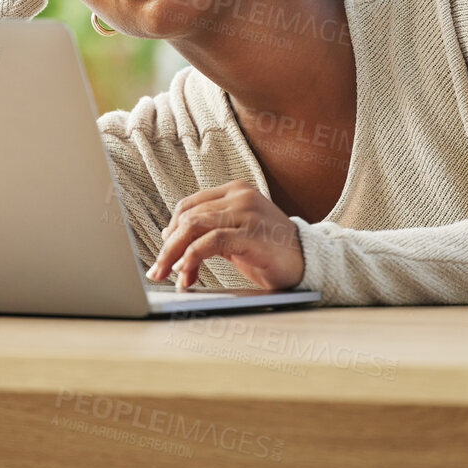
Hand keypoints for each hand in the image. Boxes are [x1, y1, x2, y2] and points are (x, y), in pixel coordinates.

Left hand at [146, 180, 304, 291]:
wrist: (308, 262)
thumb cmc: (270, 250)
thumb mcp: (235, 235)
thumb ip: (208, 231)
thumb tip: (169, 240)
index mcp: (235, 191)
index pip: (189, 205)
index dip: (170, 231)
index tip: (164, 255)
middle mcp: (240, 196)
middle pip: (187, 216)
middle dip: (167, 246)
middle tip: (158, 271)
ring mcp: (247, 212)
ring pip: (194, 226)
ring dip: (174, 254)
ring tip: (169, 275)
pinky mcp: (251, 233)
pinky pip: (211, 242)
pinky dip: (192, 258)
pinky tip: (187, 274)